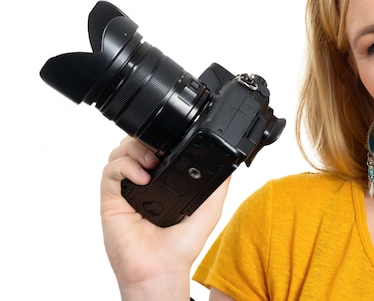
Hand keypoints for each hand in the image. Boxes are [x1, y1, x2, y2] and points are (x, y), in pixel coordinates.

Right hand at [101, 136, 228, 299]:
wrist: (162, 269)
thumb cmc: (181, 247)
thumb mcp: (209, 210)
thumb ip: (218, 186)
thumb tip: (230, 164)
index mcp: (162, 182)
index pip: (155, 147)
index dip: (161, 138)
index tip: (174, 138)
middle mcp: (141, 183)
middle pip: (134, 144)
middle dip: (146, 139)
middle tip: (160, 150)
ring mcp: (125, 190)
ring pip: (120, 152)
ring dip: (135, 149)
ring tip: (152, 163)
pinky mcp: (111, 199)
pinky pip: (109, 171)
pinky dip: (125, 166)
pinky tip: (142, 178)